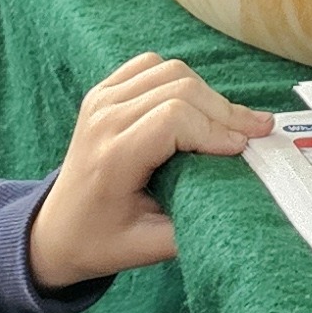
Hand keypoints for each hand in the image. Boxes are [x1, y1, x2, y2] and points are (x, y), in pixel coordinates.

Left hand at [26, 53, 276, 290]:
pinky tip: (198, 106)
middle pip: (179, 88)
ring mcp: (100, 100)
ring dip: (207, 94)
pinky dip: (181, 80)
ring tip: (231, 123)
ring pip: (170, 71)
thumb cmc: (100, 241)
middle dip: (224, 110)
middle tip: (256, 132)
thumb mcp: (148, 247)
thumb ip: (194, 224)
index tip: (243, 149)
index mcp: (111, 157)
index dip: (216, 129)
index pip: (174, 118)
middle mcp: (103, 119)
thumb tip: (244, 200)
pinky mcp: (103, 92)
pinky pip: (151, 65)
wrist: (55, 230)